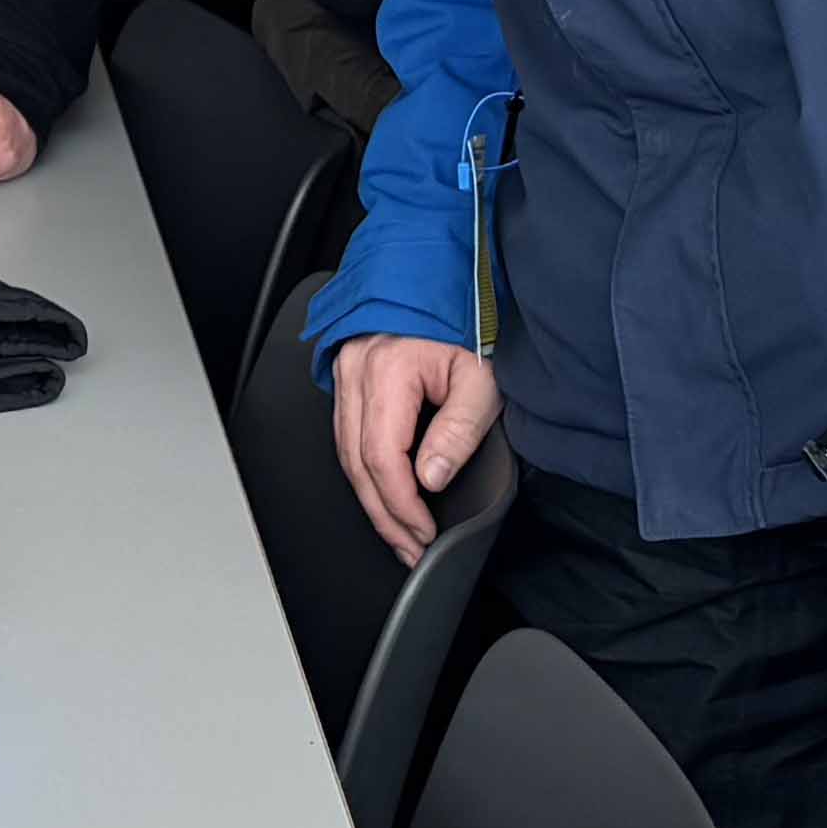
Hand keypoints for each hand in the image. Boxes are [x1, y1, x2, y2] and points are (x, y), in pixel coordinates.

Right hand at [332, 333, 500, 556]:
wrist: (442, 277)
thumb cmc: (464, 320)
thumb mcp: (481, 376)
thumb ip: (459, 430)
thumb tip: (431, 479)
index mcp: (388, 368)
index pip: (382, 456)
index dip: (402, 505)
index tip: (425, 533)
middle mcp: (357, 371)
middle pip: (357, 463)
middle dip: (384, 515)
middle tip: (411, 549)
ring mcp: (346, 373)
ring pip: (345, 452)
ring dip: (371, 499)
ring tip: (398, 533)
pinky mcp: (347, 376)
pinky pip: (346, 434)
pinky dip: (363, 471)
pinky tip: (381, 493)